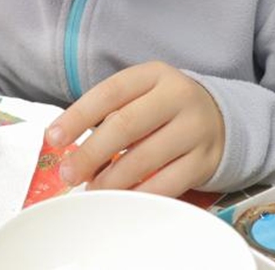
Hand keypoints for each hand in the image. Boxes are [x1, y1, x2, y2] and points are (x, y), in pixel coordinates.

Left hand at [45, 61, 224, 196]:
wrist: (221, 118)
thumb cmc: (165, 109)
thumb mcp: (142, 95)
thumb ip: (110, 114)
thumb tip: (70, 150)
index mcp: (154, 75)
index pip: (109, 93)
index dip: (77, 116)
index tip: (52, 138)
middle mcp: (178, 97)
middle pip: (125, 125)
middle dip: (90, 153)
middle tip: (68, 173)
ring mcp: (195, 129)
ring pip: (145, 158)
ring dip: (111, 179)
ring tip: (92, 189)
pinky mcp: (205, 161)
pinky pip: (168, 183)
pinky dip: (139, 194)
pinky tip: (122, 199)